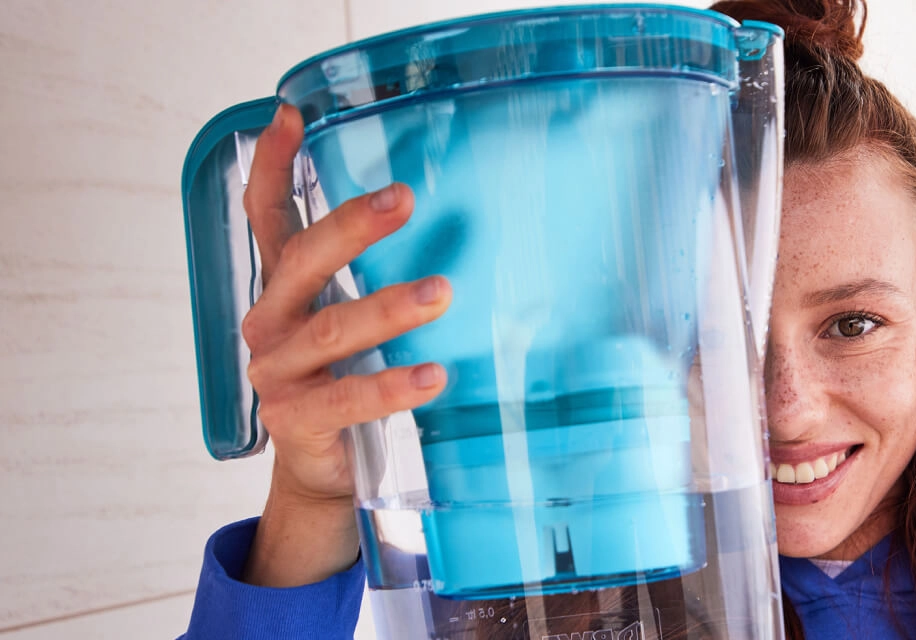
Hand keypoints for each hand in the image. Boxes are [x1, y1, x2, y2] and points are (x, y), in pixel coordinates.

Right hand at [237, 104, 451, 585]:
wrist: (322, 467)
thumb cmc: (343, 377)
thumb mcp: (349, 318)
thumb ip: (369, 275)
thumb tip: (443, 218)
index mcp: (282, 289)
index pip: (264, 216)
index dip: (273, 166)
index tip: (291, 116)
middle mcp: (269, 323)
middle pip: (302, 261)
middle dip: (352, 227)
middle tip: (406, 199)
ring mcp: (277, 373)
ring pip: (331, 330)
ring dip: (388, 309)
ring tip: (441, 292)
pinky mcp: (296, 419)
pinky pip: (348, 398)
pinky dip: (393, 385)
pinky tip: (434, 375)